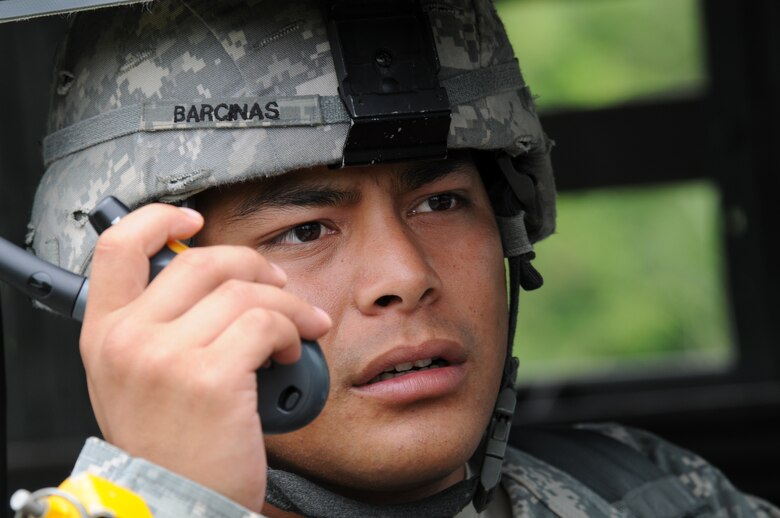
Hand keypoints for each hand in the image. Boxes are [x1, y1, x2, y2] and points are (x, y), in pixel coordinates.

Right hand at [79, 203, 330, 511]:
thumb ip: (158, 327)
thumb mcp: (137, 380)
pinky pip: (267, 323)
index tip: (193, 219)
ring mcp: (166, 357)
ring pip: (244, 292)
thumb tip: (216, 283)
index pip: (118, 248)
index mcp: (105, 335)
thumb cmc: (168, 447)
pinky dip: (292, 330)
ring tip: (298, 328)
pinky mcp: (210, 377)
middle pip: (202, 261)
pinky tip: (291, 350)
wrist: (175, 506)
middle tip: (277, 287)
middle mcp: (128, 340)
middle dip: (253, 266)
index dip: (159, 219)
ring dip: (286, 304)